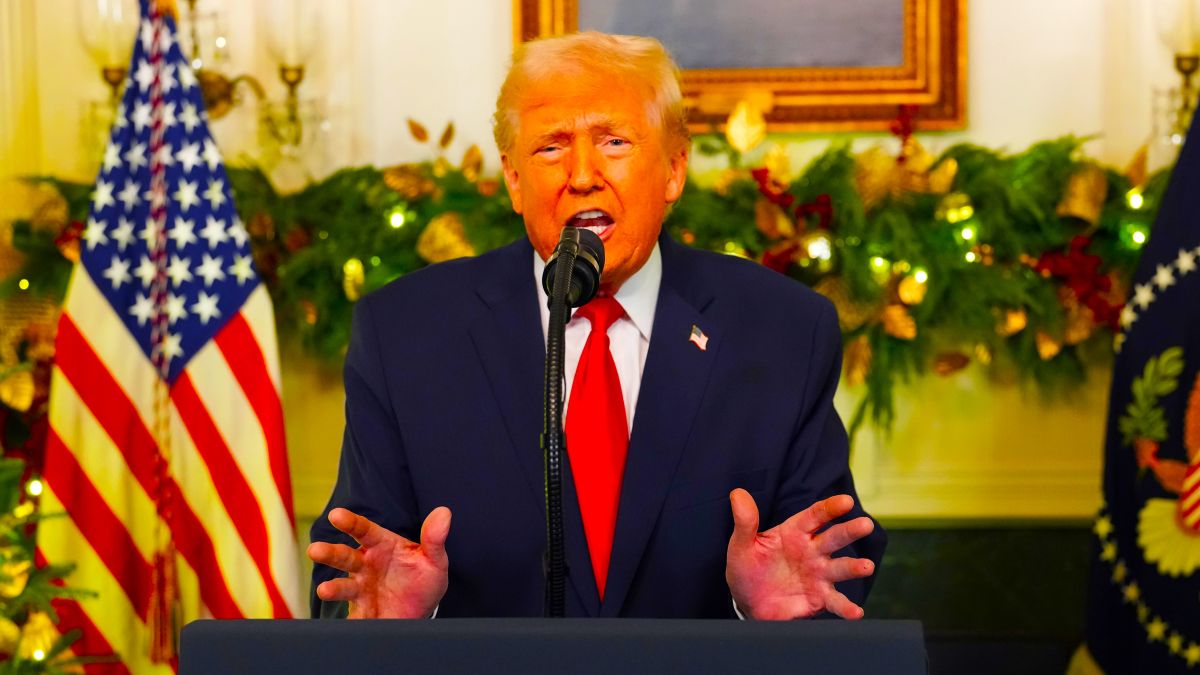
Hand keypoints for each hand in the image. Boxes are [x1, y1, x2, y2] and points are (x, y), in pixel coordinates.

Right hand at [307, 506, 450, 618]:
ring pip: (343, 586)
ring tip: (324, 590)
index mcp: (381, 545)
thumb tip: (444, 512)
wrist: (423, 610)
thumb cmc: (424, 578)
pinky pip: (353, 617)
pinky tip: (344, 626)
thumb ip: (434, 538)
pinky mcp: (363, 612)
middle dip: (329, 553)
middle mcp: (366, 565)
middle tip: (315, 550)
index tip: (336, 515)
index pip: (364, 530)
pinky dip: (348, 622)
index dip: (350, 522)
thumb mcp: (433, 559)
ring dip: (333, 588)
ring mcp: (362, 588)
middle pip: (344, 556)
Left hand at [725, 489, 874, 620]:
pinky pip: (835, 602)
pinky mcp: (820, 598)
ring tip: (867, 566)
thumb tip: (737, 494)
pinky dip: (846, 608)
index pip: (815, 516)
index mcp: (795, 532)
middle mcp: (812, 551)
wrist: (747, 601)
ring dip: (854, 568)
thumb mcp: (741, 544)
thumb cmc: (747, 567)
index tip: (845, 501)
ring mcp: (818, 575)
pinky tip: (856, 612)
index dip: (830, 508)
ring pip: (840, 568)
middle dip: (850, 531)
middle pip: (834, 538)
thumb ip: (744, 521)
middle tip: (865, 525)